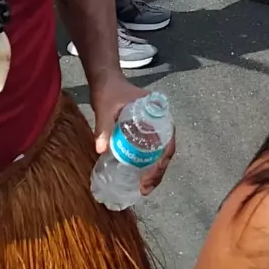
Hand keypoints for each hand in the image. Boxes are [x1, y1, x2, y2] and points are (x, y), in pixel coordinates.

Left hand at [89, 75, 174, 193]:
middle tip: (145, 188)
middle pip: (165, 152)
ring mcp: (152, 128)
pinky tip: (137, 175)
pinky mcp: (143, 132)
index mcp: (158, 116)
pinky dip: (146, 163)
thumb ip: (103, 127)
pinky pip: (149, 150)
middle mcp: (159, 123)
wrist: (104, 79)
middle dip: (158, 173)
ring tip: (143, 187)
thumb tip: (100, 150)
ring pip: (159, 153)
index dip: (162, 163)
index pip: (168, 144)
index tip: (150, 177)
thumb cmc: (108, 91)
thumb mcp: (105, 108)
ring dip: (153, 171)